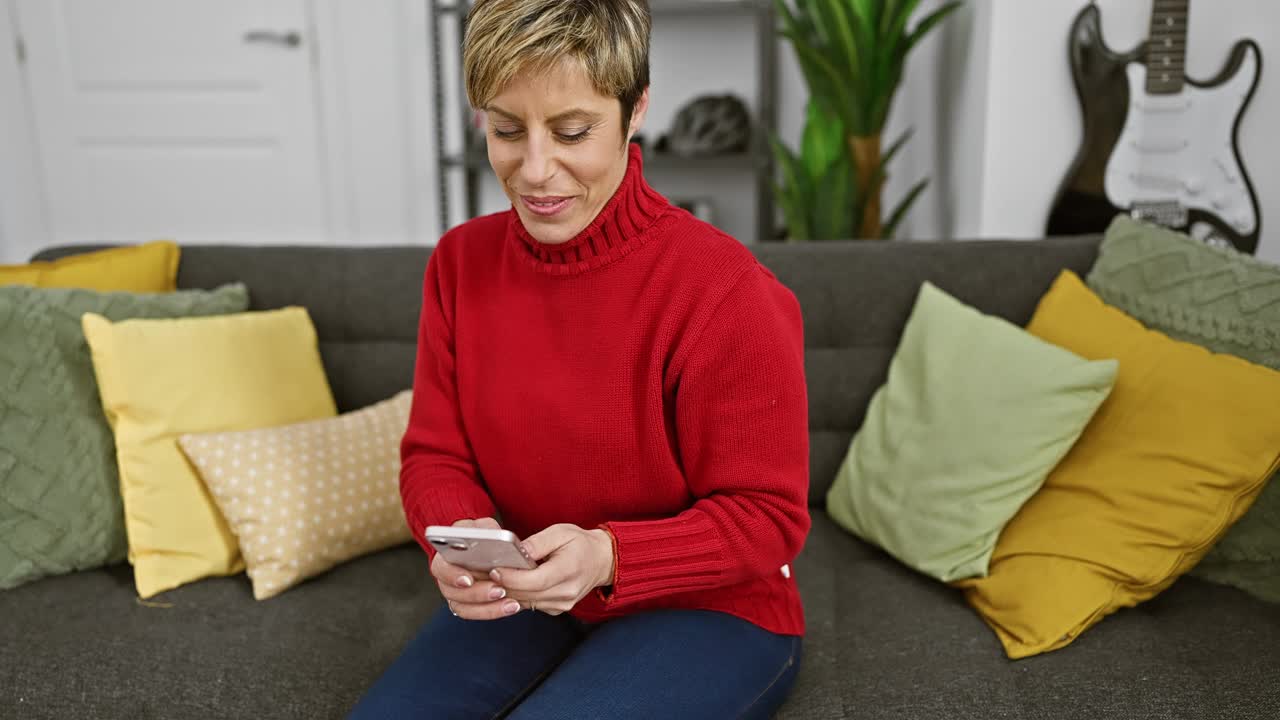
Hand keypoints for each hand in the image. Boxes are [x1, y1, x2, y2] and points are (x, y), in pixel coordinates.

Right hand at [430, 518, 523, 620]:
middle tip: (499, 590)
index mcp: (445, 554)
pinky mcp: (468, 604)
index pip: (440, 567)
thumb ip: (486, 530)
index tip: (468, 580)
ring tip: (510, 602)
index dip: (452, 575)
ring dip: (487, 607)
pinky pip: (476, 613)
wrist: (492, 549)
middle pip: (451, 592)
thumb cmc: (485, 536)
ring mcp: (455, 592)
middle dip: (475, 594)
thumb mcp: (486, 527)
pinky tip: (510, 606)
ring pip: (463, 606)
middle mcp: (446, 576)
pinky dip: (493, 611)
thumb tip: (492, 539)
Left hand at [491, 523, 614, 615]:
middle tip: (483, 574)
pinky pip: (530, 605)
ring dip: (506, 592)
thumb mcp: (561, 532)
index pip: (535, 581)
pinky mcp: (556, 609)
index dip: (512, 577)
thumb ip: (538, 543)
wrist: (602, 561)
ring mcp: (562, 604)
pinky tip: (506, 584)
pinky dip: (516, 595)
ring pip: (525, 602)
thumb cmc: (581, 544)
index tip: (494, 569)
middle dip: (502, 585)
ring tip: (490, 579)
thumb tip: (516, 550)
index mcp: (569, 570)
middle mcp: (566, 593)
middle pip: (526, 594)